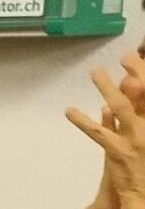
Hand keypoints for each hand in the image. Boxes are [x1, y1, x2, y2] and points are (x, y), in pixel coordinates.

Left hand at [65, 54, 144, 208]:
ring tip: (96, 72)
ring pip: (122, 107)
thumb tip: (124, 95)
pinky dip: (83, 121)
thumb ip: (139, 117)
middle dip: (137, 72)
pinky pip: (99, 133)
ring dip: (107, 88)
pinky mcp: (117, 152)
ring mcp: (135, 139)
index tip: (138, 60)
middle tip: (126, 56)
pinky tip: (70, 111)